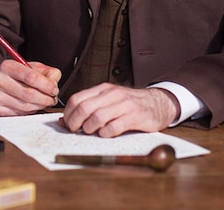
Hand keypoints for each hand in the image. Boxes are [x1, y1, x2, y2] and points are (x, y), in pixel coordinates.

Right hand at [0, 60, 61, 115]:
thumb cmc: (11, 74)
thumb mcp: (27, 66)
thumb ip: (45, 72)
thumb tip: (54, 83)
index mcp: (7, 66)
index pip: (31, 77)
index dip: (46, 85)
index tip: (54, 89)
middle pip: (28, 94)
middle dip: (45, 99)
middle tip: (52, 99)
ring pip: (25, 107)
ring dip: (39, 106)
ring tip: (44, 103)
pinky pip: (18, 114)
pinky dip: (29, 112)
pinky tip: (32, 106)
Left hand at [60, 83, 179, 136]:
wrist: (158, 103)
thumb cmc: (130, 104)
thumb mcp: (110, 100)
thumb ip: (91, 107)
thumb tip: (65, 121)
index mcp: (104, 89)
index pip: (77, 99)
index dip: (68, 114)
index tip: (68, 124)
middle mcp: (113, 94)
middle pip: (84, 108)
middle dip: (75, 123)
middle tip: (77, 131)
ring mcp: (124, 105)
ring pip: (97, 118)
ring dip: (90, 129)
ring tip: (92, 133)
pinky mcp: (135, 117)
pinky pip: (114, 127)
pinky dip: (106, 134)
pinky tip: (107, 134)